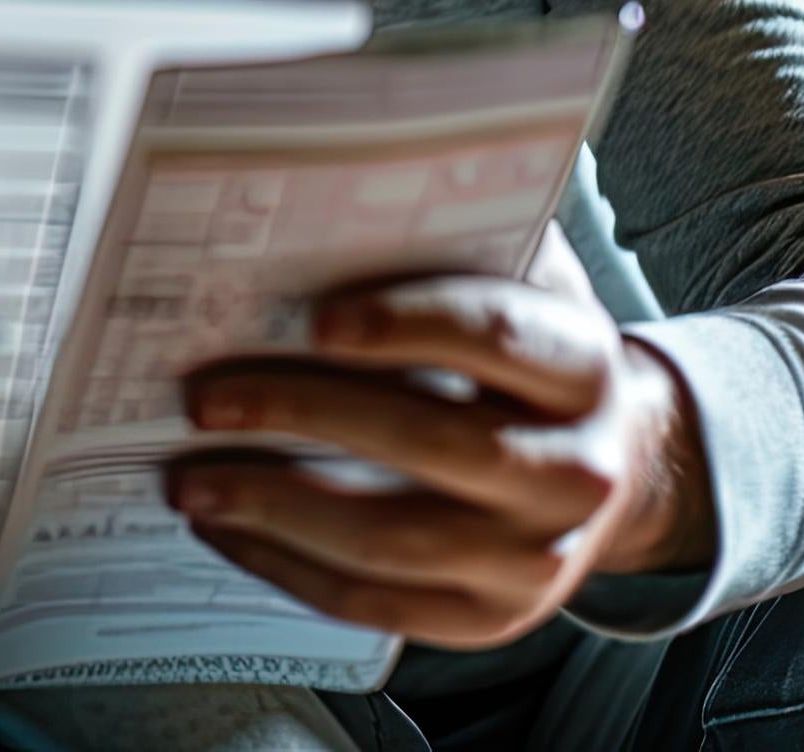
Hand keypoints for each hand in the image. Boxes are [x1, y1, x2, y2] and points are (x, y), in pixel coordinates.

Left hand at [166, 226, 714, 648]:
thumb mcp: (517, 274)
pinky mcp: (490, 618)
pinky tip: (229, 528)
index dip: (404, 322)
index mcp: (580, 366)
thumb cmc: (527, 345)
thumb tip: (326, 184)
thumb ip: (450, 231)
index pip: (493, 335)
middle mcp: (575, 471)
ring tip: (190, 478)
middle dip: (303, 414)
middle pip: (430, 444)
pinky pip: (378, 605)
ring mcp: (536, 559)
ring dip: (275, 506)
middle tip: (205, 396)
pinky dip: (289, 568)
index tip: (313, 318)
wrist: (613, 463)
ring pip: (393, 540)